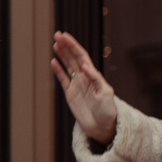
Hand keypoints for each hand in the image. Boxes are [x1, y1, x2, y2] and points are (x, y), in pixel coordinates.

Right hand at [50, 31, 118, 146]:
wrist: (103, 127)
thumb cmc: (108, 111)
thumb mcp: (105, 93)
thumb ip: (95, 79)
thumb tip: (85, 66)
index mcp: (93, 75)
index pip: (81, 56)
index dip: (73, 46)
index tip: (65, 36)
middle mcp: (84, 77)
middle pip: (73, 58)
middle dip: (66, 46)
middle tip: (57, 34)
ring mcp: (77, 85)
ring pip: (67, 66)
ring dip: (62, 55)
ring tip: (55, 44)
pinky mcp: (70, 94)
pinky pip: (63, 79)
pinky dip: (58, 70)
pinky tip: (53, 61)